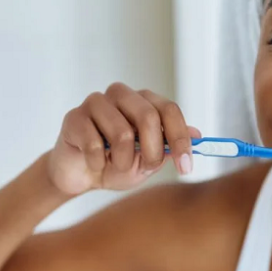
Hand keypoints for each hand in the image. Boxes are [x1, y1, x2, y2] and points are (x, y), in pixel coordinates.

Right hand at [48, 83, 200, 195]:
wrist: (81, 175)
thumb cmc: (115, 164)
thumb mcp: (149, 161)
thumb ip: (169, 147)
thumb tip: (197, 134)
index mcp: (143, 101)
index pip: (169, 110)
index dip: (180, 139)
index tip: (186, 167)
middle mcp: (121, 95)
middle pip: (148, 116)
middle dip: (152, 151)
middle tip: (146, 168)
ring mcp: (96, 102)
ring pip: (122, 133)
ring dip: (122, 161)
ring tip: (115, 166)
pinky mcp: (74, 117)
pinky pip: (94, 144)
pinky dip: (98, 163)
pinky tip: (95, 164)